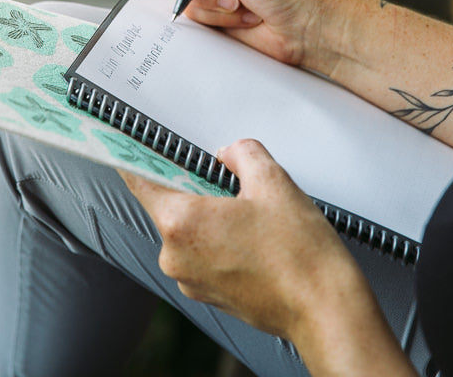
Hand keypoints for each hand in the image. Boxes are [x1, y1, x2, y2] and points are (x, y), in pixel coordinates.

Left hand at [121, 139, 348, 337]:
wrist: (324, 308)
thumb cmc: (300, 256)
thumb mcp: (273, 182)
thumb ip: (242, 154)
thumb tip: (229, 154)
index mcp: (182, 223)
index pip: (140, 181)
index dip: (135, 158)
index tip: (128, 145)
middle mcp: (176, 256)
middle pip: (170, 206)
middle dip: (196, 190)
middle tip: (233, 186)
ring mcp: (190, 281)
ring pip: (190, 233)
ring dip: (212, 220)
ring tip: (253, 221)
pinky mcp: (208, 295)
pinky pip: (203, 257)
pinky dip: (221, 244)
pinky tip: (254, 242)